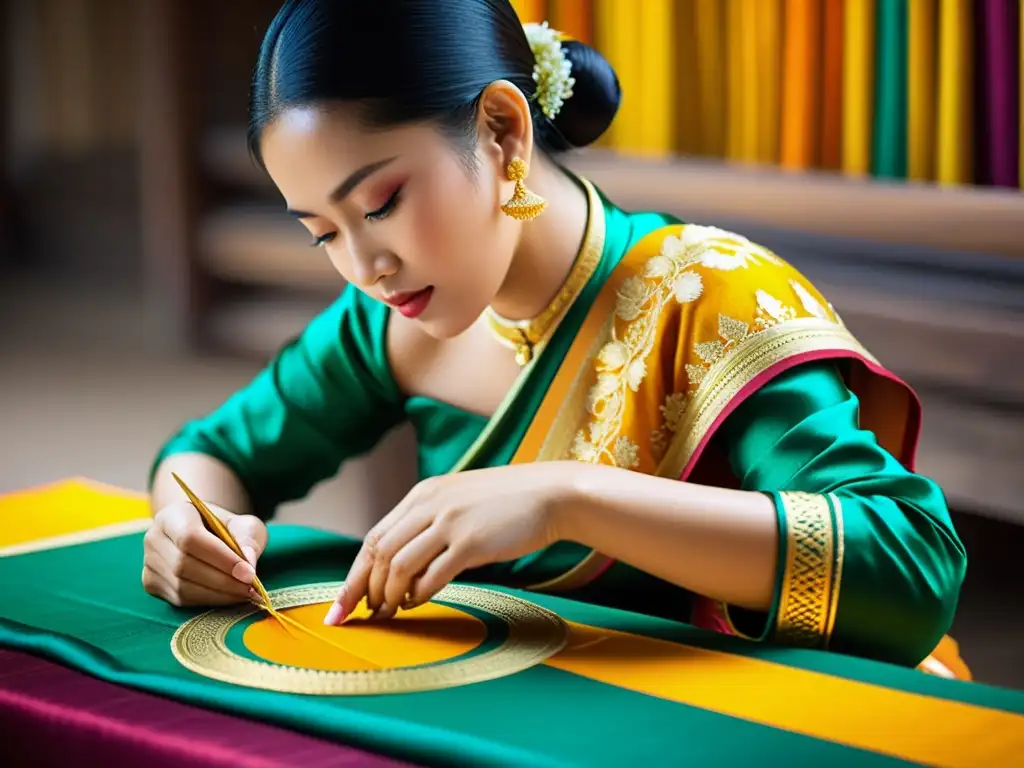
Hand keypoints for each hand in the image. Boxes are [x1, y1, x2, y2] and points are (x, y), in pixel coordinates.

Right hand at [142, 500, 267, 606]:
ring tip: (245, 594)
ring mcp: (149, 562)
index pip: (190, 537)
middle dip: (222, 580)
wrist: (203, 535)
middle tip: (250, 588)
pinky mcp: (151, 583)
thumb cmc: (225, 528)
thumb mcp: (243, 524)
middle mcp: (154, 537)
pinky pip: (180, 599)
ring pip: (182, 586)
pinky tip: (229, 597)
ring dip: (218, 594)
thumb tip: (249, 565)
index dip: (220, 558)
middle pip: (183, 565)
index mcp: (173, 514)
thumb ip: (248, 539)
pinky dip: (209, 601)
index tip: (248, 573)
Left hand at [324, 463, 575, 624]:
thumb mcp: (459, 501)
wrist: (551, 494)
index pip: (374, 537)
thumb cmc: (508, 503)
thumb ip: (430, 523)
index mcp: (423, 494)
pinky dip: (419, 594)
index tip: (341, 604)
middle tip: (359, 616)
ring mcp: (450, 522)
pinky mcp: (471, 542)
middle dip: (362, 590)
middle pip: (378, 552)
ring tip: (390, 613)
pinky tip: (419, 603)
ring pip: (398, 565)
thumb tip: (402, 565)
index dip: (354, 574)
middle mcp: (430, 505)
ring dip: (389, 595)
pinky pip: (432, 575)